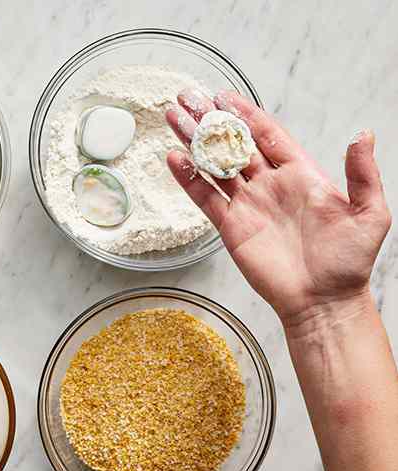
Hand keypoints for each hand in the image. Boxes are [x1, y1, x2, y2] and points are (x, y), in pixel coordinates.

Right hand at [165, 90, 389, 325]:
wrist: (323, 301)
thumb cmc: (350, 261)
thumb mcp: (370, 213)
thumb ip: (362, 174)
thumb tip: (361, 136)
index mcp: (302, 174)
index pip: (269, 135)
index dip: (247, 114)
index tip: (226, 96)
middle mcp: (271, 185)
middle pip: (235, 145)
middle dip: (212, 121)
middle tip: (189, 98)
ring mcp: (249, 206)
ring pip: (215, 166)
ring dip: (194, 143)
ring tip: (174, 119)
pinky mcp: (231, 228)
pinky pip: (206, 199)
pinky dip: (189, 179)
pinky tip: (174, 159)